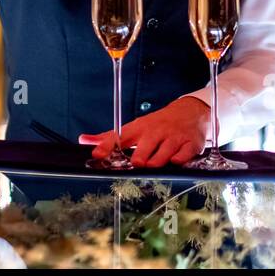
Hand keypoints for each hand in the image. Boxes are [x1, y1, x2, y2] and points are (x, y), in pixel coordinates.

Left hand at [78, 96, 209, 167]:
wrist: (190, 111)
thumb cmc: (158, 123)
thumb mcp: (135, 127)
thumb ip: (110, 137)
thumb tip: (84, 140)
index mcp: (140, 128)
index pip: (120, 137)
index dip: (107, 146)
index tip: (97, 155)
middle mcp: (155, 132)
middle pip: (142, 152)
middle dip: (138, 161)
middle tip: (138, 162)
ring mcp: (173, 138)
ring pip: (161, 158)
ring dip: (156, 164)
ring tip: (155, 162)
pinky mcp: (190, 145)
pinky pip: (181, 159)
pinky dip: (177, 162)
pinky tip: (175, 159)